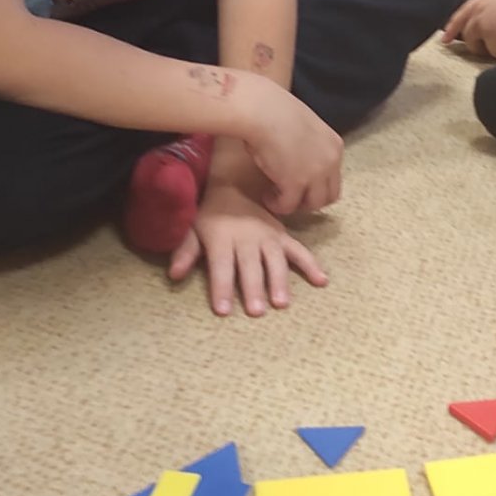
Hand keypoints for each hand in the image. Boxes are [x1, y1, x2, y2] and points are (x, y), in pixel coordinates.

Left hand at [169, 181, 327, 316]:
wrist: (234, 184)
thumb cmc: (211, 215)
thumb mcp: (192, 229)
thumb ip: (185, 252)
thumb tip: (174, 275)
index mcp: (222, 238)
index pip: (221, 267)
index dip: (222, 288)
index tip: (223, 310)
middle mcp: (247, 238)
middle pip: (250, 267)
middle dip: (253, 289)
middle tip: (256, 311)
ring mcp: (268, 237)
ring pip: (275, 261)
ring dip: (279, 281)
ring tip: (282, 303)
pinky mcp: (283, 235)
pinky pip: (299, 250)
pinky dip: (311, 264)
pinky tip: (322, 281)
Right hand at [235, 73, 342, 215]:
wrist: (262, 110)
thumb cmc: (275, 110)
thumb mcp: (304, 128)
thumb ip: (309, 146)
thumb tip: (296, 160)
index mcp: (334, 146)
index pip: (334, 177)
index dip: (317, 185)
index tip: (301, 184)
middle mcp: (331, 161)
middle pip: (329, 195)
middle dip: (310, 199)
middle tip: (290, 195)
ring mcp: (315, 174)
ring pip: (312, 204)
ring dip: (295, 204)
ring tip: (277, 197)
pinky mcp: (295, 183)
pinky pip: (288, 205)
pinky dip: (277, 205)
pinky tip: (267, 197)